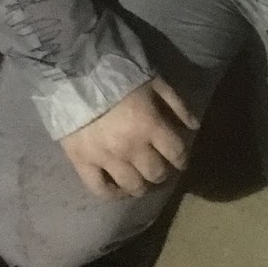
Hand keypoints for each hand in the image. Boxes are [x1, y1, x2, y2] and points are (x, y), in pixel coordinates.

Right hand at [60, 76, 198, 199]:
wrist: (73, 72)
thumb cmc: (118, 72)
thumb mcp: (154, 80)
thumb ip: (176, 103)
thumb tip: (194, 127)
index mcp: (150, 126)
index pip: (176, 153)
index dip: (182, 158)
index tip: (180, 159)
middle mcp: (131, 148)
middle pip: (156, 173)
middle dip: (163, 172)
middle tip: (160, 168)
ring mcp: (106, 159)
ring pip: (132, 186)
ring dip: (142, 186)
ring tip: (142, 180)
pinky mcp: (82, 163)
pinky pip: (100, 190)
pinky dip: (112, 194)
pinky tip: (118, 189)